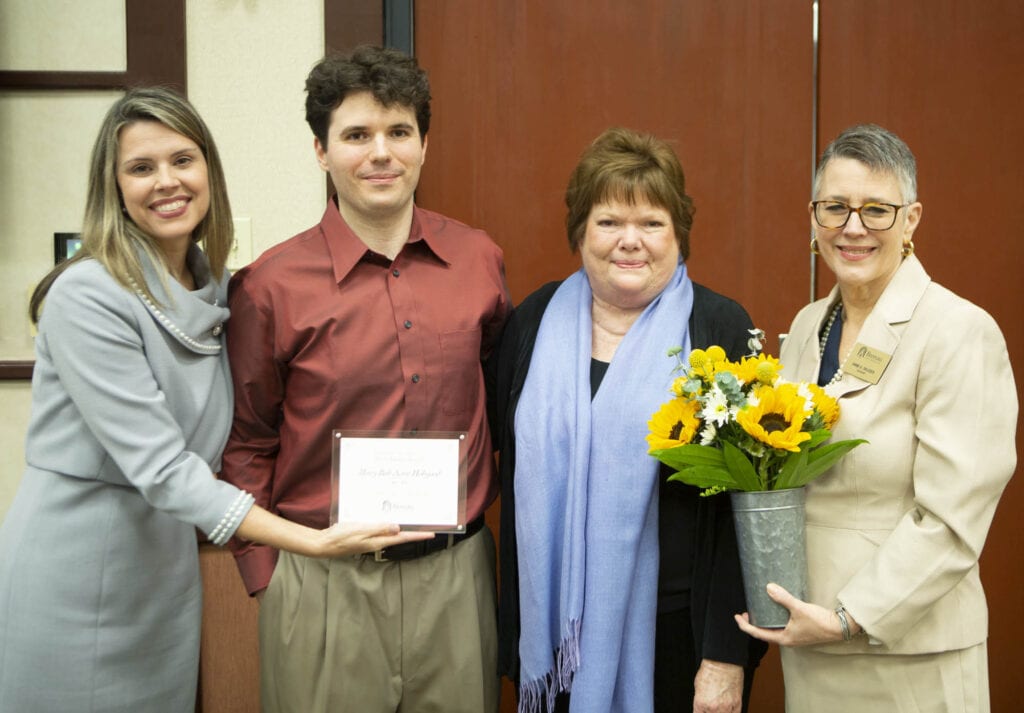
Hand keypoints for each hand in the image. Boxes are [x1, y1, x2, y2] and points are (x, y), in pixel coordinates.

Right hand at [313, 522, 434, 557]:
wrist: (324, 544)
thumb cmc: (341, 537)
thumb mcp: (360, 530)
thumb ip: (379, 528)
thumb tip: (398, 528)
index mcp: (379, 541)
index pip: (403, 538)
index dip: (418, 535)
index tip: (432, 533)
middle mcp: (377, 541)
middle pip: (399, 535)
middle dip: (413, 530)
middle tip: (425, 521)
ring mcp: (370, 540)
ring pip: (390, 532)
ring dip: (401, 526)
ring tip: (411, 518)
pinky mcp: (364, 536)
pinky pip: (380, 529)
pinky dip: (387, 524)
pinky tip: (387, 516)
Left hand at [693, 659, 742, 712]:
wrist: (722, 662)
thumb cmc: (710, 670)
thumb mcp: (697, 686)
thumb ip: (700, 700)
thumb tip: (702, 707)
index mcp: (700, 703)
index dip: (701, 712)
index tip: (704, 710)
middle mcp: (713, 708)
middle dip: (711, 712)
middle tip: (712, 707)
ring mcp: (726, 707)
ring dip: (721, 712)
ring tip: (720, 707)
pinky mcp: (737, 703)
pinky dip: (731, 712)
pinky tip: (729, 709)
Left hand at [734, 582, 857, 646]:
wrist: (840, 627)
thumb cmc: (820, 622)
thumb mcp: (799, 608)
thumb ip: (783, 598)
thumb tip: (768, 587)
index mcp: (784, 638)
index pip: (758, 634)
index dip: (745, 626)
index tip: (736, 616)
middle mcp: (788, 640)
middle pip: (764, 633)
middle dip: (753, 623)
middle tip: (746, 612)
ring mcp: (795, 637)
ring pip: (773, 630)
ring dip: (764, 621)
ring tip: (758, 610)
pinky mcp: (801, 632)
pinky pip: (782, 627)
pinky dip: (774, 620)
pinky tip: (775, 610)